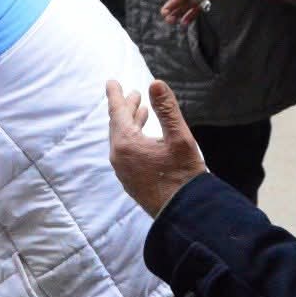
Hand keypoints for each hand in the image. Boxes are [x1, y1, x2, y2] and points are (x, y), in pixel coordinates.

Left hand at [106, 79, 207, 217]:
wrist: (184, 215)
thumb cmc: (184, 176)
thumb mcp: (180, 139)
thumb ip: (167, 110)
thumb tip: (156, 83)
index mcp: (126, 144)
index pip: (117, 112)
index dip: (116, 95)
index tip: (111, 81)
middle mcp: (119, 157)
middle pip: (119, 125)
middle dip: (126, 108)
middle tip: (133, 94)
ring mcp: (123, 171)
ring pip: (122, 140)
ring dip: (131, 124)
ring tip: (141, 113)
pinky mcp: (131, 181)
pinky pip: (126, 153)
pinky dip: (133, 139)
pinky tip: (145, 139)